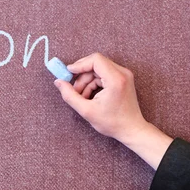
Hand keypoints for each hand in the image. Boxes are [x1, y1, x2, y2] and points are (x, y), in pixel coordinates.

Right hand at [53, 53, 172, 169]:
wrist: (131, 129)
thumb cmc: (112, 122)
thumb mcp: (86, 110)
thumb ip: (69, 95)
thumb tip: (58, 82)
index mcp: (115, 79)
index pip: (95, 60)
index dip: (80, 64)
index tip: (68, 73)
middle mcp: (122, 73)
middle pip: (95, 63)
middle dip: (82, 75)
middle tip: (73, 88)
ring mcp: (124, 75)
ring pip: (98, 69)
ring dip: (86, 80)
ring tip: (81, 96)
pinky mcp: (122, 78)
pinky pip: (103, 74)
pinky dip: (93, 82)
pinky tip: (89, 95)